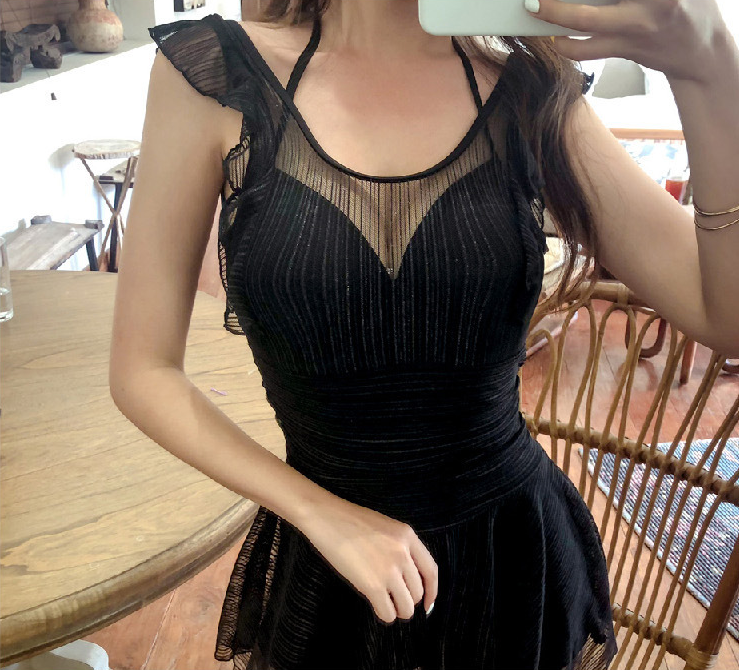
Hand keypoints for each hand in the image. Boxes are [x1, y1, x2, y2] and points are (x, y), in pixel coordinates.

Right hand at [298, 497, 437, 623]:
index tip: (427, 604)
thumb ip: (400, 547)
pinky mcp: (372, 585)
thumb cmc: (350, 521)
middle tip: (394, 599)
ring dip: (397, 609)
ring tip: (386, 604)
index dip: (432, 592)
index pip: (431, 571)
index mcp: (408, 536)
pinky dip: (384, 615)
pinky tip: (377, 607)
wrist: (327, 518)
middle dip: (407, 600)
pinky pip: (388, 613)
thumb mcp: (386, 527)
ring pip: (406, 607)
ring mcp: (389, 570)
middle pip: (418, 592)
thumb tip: (406, 575)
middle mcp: (403, 554)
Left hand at [527, 0, 731, 83]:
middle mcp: (649, 5)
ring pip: (584, 26)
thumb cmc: (689, 4)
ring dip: (555, 20)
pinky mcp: (624, 49)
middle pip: (591, 6)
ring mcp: (634, 29)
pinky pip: (588, 49)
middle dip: (559, 4)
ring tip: (536, 11)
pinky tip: (556, 37)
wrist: (701, 52)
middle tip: (536, 0)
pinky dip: (567, 44)